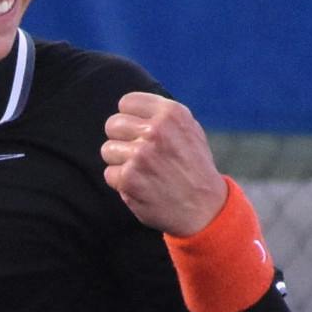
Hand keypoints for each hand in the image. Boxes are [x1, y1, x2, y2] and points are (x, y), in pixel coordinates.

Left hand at [100, 92, 228, 236]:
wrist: (204, 208)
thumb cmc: (194, 168)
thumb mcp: (190, 130)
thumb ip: (162, 116)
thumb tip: (131, 107)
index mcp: (170, 113)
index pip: (126, 103)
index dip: (129, 118)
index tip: (137, 131)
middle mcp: (155, 131)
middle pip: (113, 125)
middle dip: (121, 139)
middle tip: (137, 154)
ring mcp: (140, 155)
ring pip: (107, 149)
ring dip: (120, 162)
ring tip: (141, 171)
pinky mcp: (129, 178)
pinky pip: (109, 173)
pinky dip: (121, 182)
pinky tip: (141, 186)